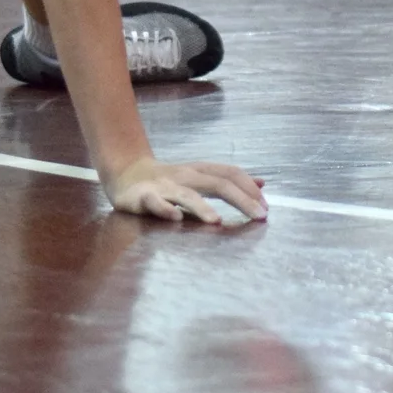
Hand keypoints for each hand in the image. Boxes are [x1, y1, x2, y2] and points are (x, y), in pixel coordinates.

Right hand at [105, 156, 268, 224]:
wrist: (126, 175)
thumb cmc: (170, 181)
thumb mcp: (201, 177)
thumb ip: (229, 181)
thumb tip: (262, 183)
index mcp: (199, 171)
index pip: (229, 173)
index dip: (249, 188)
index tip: (266, 206)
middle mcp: (185, 175)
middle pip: (216, 183)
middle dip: (240, 199)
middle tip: (260, 216)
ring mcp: (164, 186)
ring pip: (186, 194)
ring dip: (202, 207)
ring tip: (217, 221)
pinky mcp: (143, 197)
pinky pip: (154, 202)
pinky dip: (164, 209)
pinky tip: (175, 217)